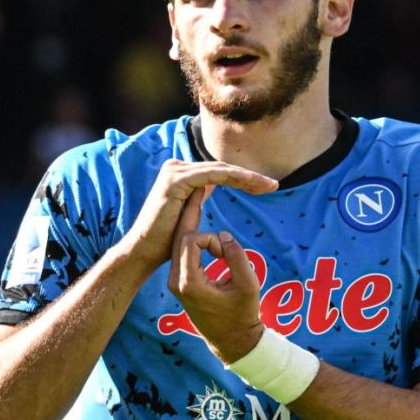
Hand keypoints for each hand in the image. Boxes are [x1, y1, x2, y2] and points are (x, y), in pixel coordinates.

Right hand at [121, 160, 276, 273]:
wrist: (145, 251)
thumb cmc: (166, 240)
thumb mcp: (188, 213)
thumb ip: (197, 197)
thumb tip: (209, 186)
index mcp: (180, 174)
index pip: (218, 172)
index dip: (243, 179)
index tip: (266, 187)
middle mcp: (176, 168)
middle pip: (221, 168)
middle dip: (249, 177)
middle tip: (274, 184)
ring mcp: (174, 171)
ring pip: (219, 170)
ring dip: (247, 176)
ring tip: (269, 185)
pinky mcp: (176, 180)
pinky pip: (211, 175)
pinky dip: (234, 177)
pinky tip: (251, 183)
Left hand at [167, 188, 264, 363]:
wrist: (232, 341)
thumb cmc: (243, 315)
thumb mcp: (248, 286)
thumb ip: (237, 257)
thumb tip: (222, 235)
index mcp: (189, 282)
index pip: (190, 240)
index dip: (210, 238)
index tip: (226, 251)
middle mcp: (176, 280)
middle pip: (179, 236)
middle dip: (193, 215)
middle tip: (202, 187)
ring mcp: (176, 281)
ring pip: (180, 242)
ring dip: (194, 224)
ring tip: (201, 197)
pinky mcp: (181, 281)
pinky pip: (183, 251)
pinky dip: (195, 237)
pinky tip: (202, 223)